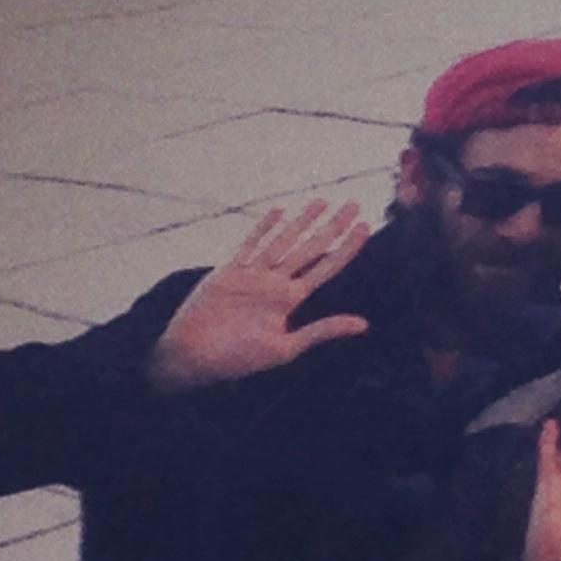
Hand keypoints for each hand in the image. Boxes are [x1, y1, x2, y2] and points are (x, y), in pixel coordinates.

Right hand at [148, 199, 370, 389]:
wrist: (195, 356)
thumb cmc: (238, 358)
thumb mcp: (287, 348)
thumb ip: (322, 331)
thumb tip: (364, 324)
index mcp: (289, 301)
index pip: (326, 268)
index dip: (346, 249)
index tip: (365, 229)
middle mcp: (275, 284)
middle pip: (310, 248)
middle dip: (333, 227)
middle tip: (354, 205)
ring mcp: (253, 274)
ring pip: (284, 241)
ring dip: (304, 221)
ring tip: (324, 202)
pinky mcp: (229, 271)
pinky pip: (250, 245)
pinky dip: (264, 229)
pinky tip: (280, 212)